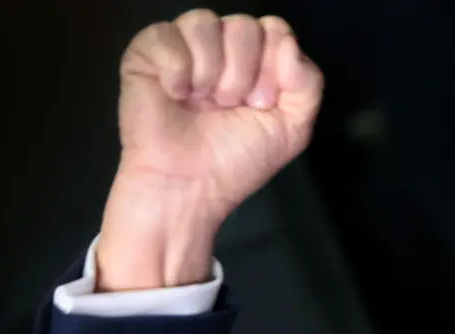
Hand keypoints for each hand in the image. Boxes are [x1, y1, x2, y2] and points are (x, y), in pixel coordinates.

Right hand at [97, 10, 322, 289]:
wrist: (189, 188)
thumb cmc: (236, 161)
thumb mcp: (293, 129)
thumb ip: (308, 84)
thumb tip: (289, 43)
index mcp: (256, 61)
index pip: (274, 30)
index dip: (272, 66)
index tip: (261, 104)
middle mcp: (221, 48)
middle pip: (243, 25)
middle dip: (242, 74)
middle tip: (230, 108)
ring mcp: (184, 47)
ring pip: (205, 23)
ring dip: (210, 73)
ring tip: (203, 104)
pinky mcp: (146, 54)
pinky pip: (166, 34)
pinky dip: (177, 70)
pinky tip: (176, 96)